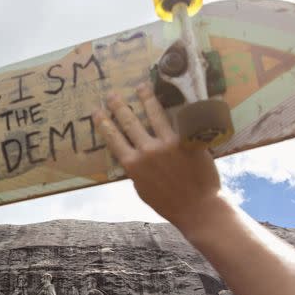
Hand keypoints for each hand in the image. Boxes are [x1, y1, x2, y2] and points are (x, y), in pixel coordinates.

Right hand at [92, 83, 223, 231]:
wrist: (197, 207)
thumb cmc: (168, 203)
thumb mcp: (141, 189)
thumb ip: (136, 170)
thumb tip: (131, 155)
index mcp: (133, 165)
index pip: (113, 138)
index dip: (103, 123)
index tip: (97, 112)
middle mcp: (147, 150)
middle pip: (129, 121)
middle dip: (119, 106)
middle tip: (112, 94)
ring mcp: (168, 144)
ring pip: (154, 114)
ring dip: (145, 98)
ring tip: (141, 87)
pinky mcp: (187, 140)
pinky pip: (180, 120)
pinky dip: (176, 108)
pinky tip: (174, 97)